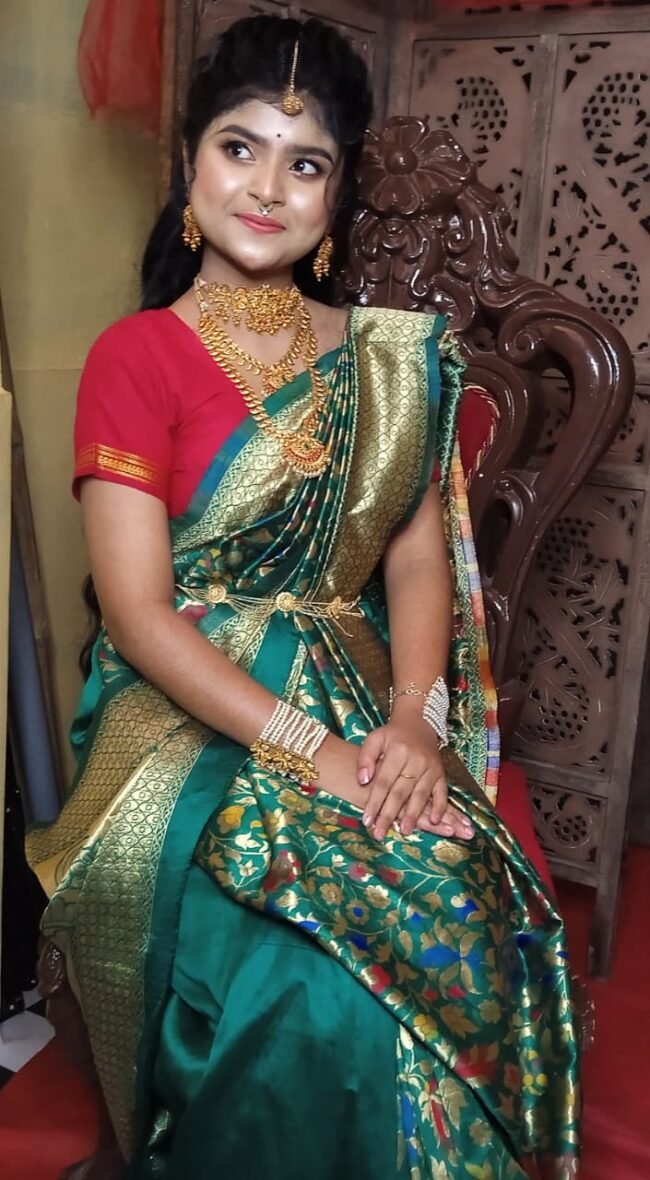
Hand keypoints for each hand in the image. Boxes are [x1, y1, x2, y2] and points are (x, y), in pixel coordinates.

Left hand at [357, 715, 473, 841]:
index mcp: (397, 751)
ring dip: (413, 815)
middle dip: (389, 814)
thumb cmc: (392, 735)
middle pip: (400, 792)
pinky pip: (442, 792)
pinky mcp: (441, 773)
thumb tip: (362, 780)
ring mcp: (431, 767)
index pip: (383, 782)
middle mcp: (416, 760)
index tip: (366, 820)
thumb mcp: (374, 739)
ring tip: (403, 831)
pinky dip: (440, 807)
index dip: (374, 802)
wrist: (418, 723)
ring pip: (421, 795)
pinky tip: (435, 822)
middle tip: (379, 833)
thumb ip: (365, 759)